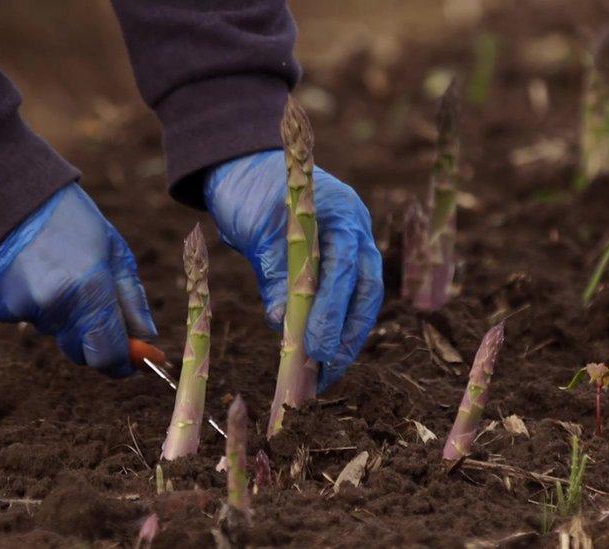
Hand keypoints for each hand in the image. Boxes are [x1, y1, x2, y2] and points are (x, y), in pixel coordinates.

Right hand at [0, 183, 156, 377]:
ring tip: (65, 277)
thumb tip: (147, 338)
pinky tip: (39, 275)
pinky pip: (32, 321)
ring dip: (68, 320)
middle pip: (82, 353)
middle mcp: (55, 305)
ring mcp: (23, 308)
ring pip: (58, 335)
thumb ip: (131, 300)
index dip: (124, 364)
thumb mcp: (115, 252)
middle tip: (102, 311)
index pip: (107, 354)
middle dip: (97, 342)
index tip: (135, 361)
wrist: (10, 195)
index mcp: (89, 288)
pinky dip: (40, 308)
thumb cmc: (72, 220)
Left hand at [204, 150, 383, 391]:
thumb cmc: (249, 192)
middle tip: (324, 371)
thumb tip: (285, 325)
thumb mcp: (256, 230)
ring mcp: (354, 245)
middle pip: (366, 292)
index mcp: (341, 213)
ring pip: (362, 301)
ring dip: (345, 339)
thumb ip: (274, 273)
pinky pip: (348, 300)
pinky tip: (321, 356)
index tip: (313, 347)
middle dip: (347, 335)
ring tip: (323, 375)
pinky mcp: (342, 262)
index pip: (343, 270)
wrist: (243, 166)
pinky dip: (336, 328)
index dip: (331, 312)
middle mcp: (357, 230)